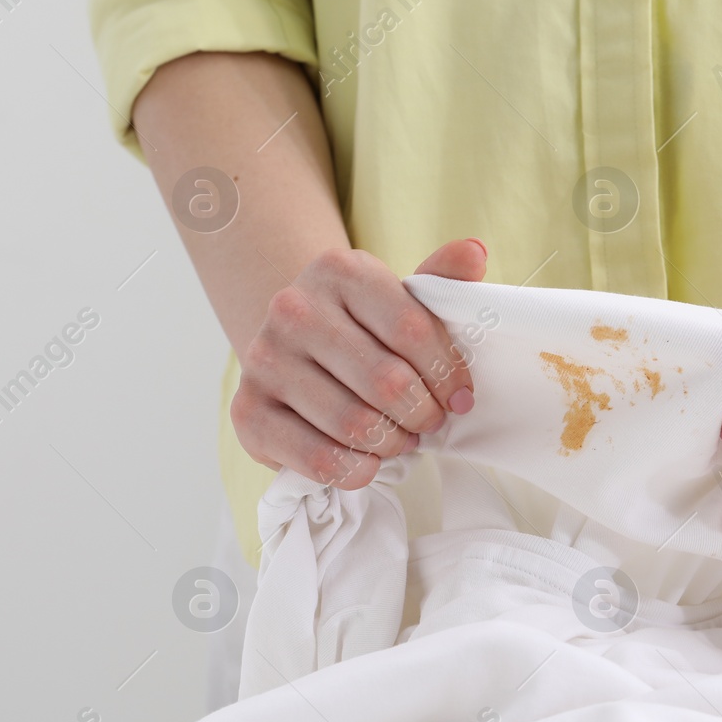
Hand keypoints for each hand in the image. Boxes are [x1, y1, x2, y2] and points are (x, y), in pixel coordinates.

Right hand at [231, 238, 487, 488]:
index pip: (412, 329)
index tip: (459, 398)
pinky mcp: (248, 411)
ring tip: (399, 439)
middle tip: (428, 422)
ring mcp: (264, 360)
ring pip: (354, 424)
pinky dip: (357, 469)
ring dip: (393, 443)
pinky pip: (318, 459)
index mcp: (338, 270)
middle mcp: (292, 308)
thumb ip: (440, 281)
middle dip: (422, 414)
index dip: (447, 374)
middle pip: (386, 382)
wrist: (292, 349)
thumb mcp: (400, 299)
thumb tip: (474, 252)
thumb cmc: (361, 328)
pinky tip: (368, 460)